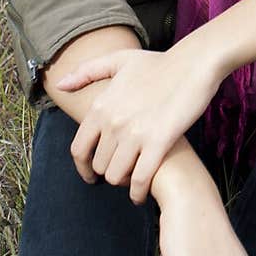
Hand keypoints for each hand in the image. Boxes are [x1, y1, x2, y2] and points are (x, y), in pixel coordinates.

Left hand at [59, 44, 222, 202]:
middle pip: (99, 165)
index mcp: (101, 106)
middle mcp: (113, 122)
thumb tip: (61, 85)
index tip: (90, 175)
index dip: (83, 167)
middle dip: (108, 173)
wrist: (195, 63)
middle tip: (121, 173)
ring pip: (116, 175)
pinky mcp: (159, 142)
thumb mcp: (119, 61)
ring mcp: (135, 133)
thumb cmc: (159, 63)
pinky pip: (140, 179)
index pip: (79, 149)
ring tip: (132, 180)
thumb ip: (86, 72)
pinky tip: (141, 194)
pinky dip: (138, 192)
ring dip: (123, 182)